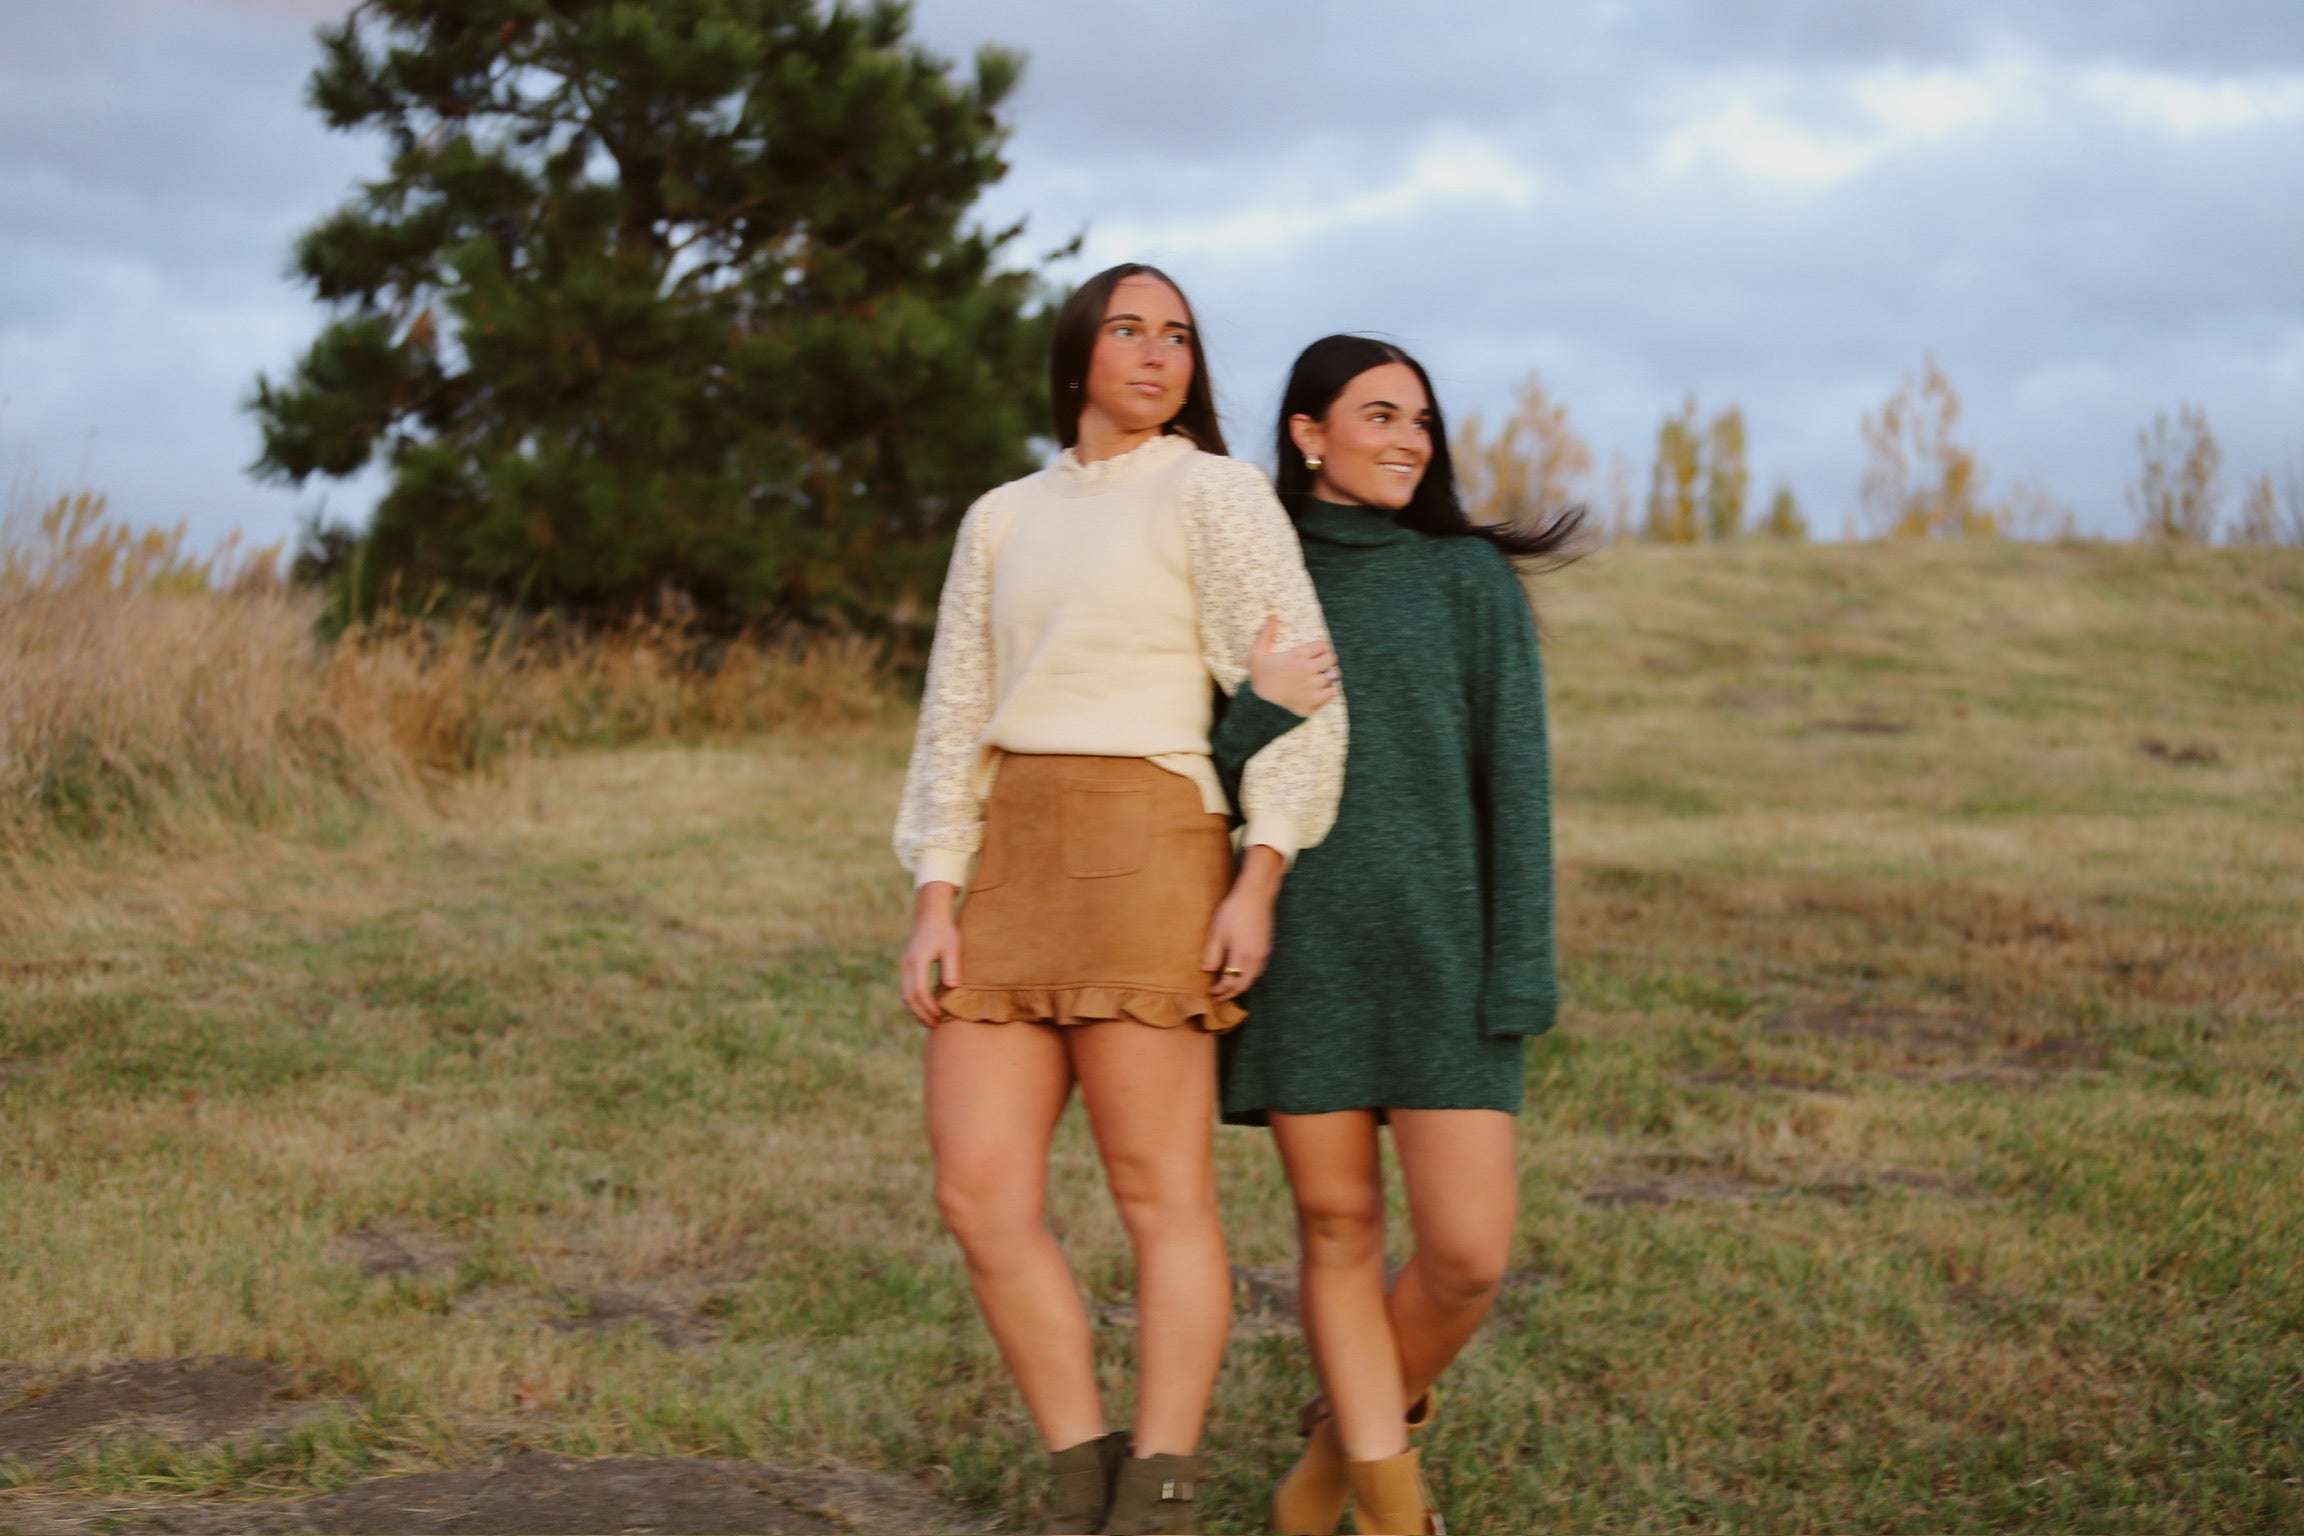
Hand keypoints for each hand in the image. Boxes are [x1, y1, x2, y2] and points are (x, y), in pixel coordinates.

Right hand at [900, 882, 961, 1025]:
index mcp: (917, 961)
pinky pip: (907, 989)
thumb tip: (952, 988)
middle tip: (934, 1026)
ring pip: (905, 995)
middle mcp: (907, 965)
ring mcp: (904, 966)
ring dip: (915, 1010)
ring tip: (929, 1022)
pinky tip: (926, 1009)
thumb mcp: (952, 947)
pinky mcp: (906, 967)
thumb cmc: (945, 931)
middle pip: (909, 997)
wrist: (930, 916)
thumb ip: (951, 967)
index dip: (929, 1006)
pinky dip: (914, 1002)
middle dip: (920, 1013)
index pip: (920, 991)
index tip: (940, 1016)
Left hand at [1202, 845, 1283, 1000]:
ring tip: (1228, 989)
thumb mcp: (1217, 932)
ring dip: (1240, 986)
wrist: (1256, 895)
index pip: (1230, 982)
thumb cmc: (1234, 911)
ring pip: (1253, 978)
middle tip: (1218, 998)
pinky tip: (1241, 973)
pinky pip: (1258, 970)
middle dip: (1231, 994)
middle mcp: (1256, 958)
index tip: (1210, 994)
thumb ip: (1212, 954)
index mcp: (1242, 956)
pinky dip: (1249, 977)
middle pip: (1244, 985)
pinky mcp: (1267, 947)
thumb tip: (1207, 971)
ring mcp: (1263, 953)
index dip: (1220, 991)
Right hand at [1247, 614, 1338, 717]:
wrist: (1259, 706)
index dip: (1319, 648)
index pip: (1323, 645)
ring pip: (1334, 675)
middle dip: (1327, 660)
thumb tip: (1273, 615)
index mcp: (1298, 655)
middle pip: (1332, 658)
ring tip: (1320, 678)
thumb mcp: (1257, 654)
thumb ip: (1266, 634)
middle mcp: (1308, 669)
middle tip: (1319, 665)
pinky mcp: (1315, 700)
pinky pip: (1332, 691)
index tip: (1313, 653)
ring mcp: (1313, 685)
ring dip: (1328, 675)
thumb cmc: (1259, 678)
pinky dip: (1328, 690)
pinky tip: (1319, 690)